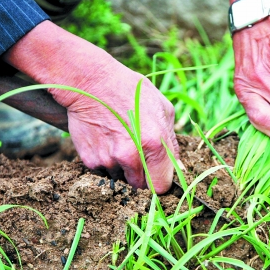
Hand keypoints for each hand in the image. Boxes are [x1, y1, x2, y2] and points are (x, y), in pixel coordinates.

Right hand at [3, 21, 177, 193]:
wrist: (90, 83)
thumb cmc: (131, 92)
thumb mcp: (163, 110)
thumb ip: (172, 144)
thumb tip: (178, 169)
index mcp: (154, 144)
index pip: (161, 186)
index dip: (160, 181)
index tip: (157, 174)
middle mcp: (131, 156)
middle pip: (140, 187)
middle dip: (141, 176)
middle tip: (137, 154)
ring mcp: (109, 160)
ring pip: (121, 180)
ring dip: (122, 169)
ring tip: (119, 142)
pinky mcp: (90, 160)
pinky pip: (103, 172)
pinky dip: (106, 163)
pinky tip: (106, 141)